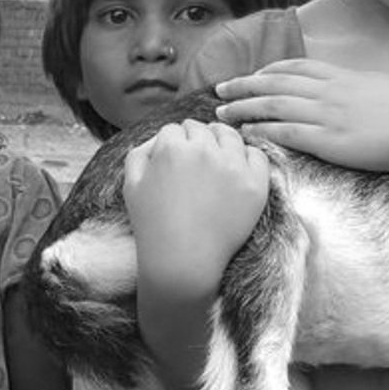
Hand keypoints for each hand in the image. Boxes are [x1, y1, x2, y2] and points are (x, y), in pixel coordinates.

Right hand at [124, 119, 269, 303]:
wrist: (183, 261)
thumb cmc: (154, 226)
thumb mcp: (131, 185)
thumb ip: (140, 152)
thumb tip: (160, 137)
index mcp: (172, 148)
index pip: (174, 129)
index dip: (173, 144)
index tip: (175, 160)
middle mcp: (204, 151)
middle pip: (202, 128)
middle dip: (195, 141)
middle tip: (194, 162)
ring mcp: (232, 166)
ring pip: (229, 135)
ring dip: (221, 142)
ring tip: (216, 161)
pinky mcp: (255, 183)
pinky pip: (257, 154)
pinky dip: (247, 157)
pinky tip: (237, 169)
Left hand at [214, 59, 388, 172]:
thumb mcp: (388, 87)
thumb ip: (365, 88)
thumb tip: (361, 90)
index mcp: (345, 76)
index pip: (297, 67)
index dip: (268, 71)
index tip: (251, 76)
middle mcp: (331, 91)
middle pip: (274, 83)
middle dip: (243, 86)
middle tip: (218, 91)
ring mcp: (329, 115)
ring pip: (273, 105)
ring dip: (243, 108)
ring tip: (220, 114)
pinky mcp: (331, 141)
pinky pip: (286, 133)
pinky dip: (262, 130)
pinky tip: (245, 133)